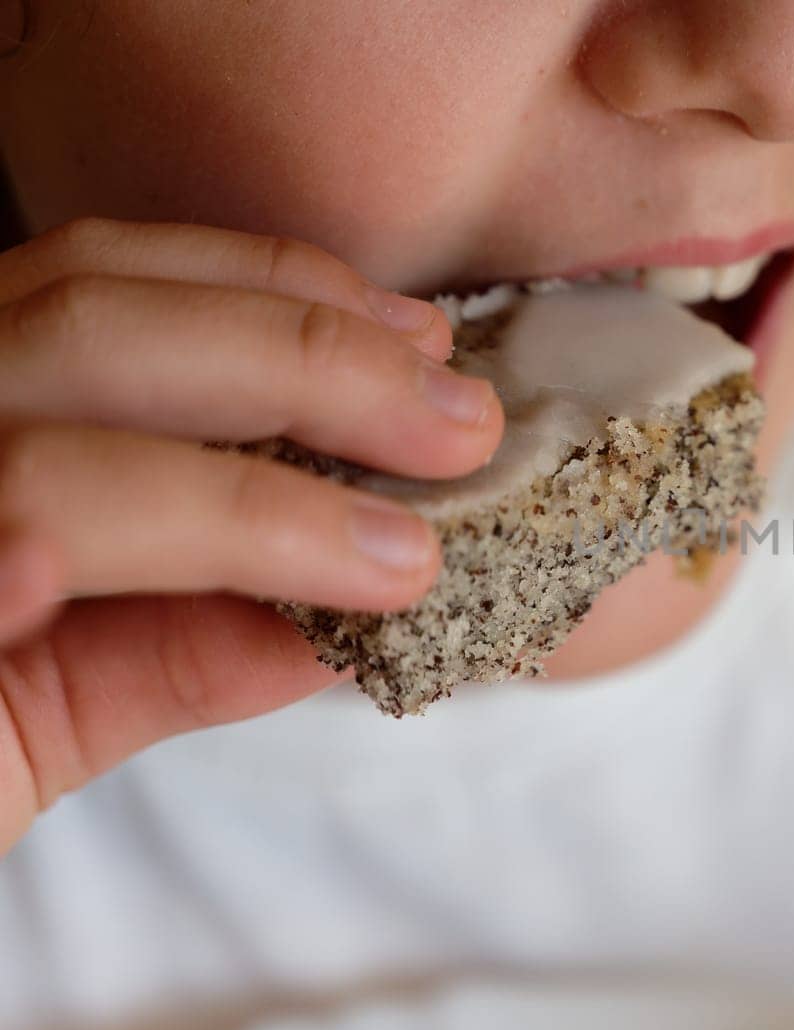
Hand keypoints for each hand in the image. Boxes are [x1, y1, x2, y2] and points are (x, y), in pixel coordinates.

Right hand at [0, 218, 500, 853]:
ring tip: (410, 552)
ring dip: (269, 491)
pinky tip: (305, 609)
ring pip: (64, 426)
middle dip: (308, 355)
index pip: (98, 280)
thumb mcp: (46, 698)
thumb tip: (349, 614)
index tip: (417, 340)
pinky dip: (176, 556)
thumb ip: (179, 643)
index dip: (273, 290)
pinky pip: (20, 537)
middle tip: (461, 422)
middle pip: (92, 313)